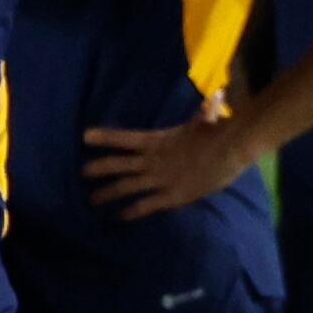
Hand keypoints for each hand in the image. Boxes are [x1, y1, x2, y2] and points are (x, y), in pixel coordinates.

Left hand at [81, 109, 253, 219]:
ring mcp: (160, 180)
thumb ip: (204, 111)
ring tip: (92, 200)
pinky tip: (119, 217)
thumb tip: (214, 95)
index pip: (124, 138)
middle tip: (82, 172)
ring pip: (126, 187)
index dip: (104, 137)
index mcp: (157, 140)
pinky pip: (146, 206)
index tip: (85, 137)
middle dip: (98, 168)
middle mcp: (152, 161)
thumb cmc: (218, 132)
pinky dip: (132, 212)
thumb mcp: (206, 119)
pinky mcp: (171, 197)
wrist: (231, 151)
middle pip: (118, 165)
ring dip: (108, 193)